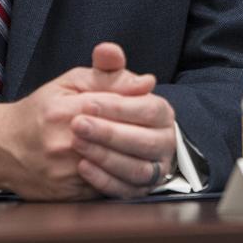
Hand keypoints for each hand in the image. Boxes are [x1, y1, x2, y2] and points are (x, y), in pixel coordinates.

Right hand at [0, 43, 173, 199]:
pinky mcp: (69, 194)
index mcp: (63, 111)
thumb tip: (146, 81)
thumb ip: (107, 77)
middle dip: (138, 133)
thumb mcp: (68, 83)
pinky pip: (106, 187)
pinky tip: (125, 165)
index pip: (113, 105)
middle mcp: (63, 143)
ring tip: (142, 148)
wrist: (2, 147)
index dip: (134, 105)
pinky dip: (120, 176)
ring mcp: (65, 172)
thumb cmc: (38, 111)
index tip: (148, 105)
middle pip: (118, 138)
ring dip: (133, 156)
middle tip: (151, 130)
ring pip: (116, 166)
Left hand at [70, 44, 176, 198]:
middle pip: (144, 141)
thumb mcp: (94, 82)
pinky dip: (105, 180)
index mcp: (160, 110)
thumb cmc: (91, 106)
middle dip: (109, 133)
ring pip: (138, 169)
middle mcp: (164, 141)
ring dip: (106, 157)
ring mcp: (154, 169)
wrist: (78, 141)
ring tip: (78, 145)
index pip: (146, 109)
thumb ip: (104, 68)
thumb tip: (110, 52)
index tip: (87, 104)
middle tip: (78, 126)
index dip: (117, 107)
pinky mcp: (139, 191)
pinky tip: (83, 168)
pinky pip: (127, 191)